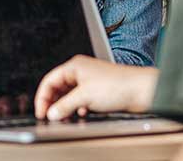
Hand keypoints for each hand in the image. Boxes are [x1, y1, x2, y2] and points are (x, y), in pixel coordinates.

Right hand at [34, 55, 157, 119]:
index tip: (41, 111)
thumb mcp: (85, 96)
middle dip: (54, 103)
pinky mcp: (98, 91)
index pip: (49, 80)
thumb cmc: (118, 84)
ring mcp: (89, 81)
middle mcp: (81, 72)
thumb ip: (65, 105)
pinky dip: (77, 108)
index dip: (43, 97)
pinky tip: (80, 113)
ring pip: (69, 95)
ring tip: (64, 117)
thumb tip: (52, 113)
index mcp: (74, 66)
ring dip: (65, 107)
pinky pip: (80, 100)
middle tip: (51, 116)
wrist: (141, 90)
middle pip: (58, 88)